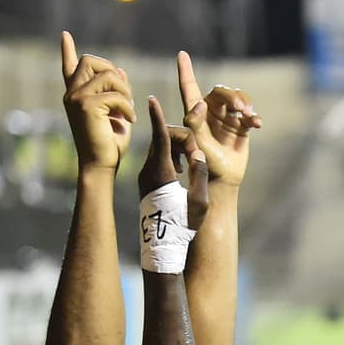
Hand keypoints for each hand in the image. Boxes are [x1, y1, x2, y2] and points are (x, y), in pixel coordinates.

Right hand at [60, 32, 134, 172]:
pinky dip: (128, 106)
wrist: (101, 165)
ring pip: (107, 74)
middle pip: (90, 60)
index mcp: (76, 95)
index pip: (68, 67)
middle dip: (113, 71)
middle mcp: (71, 93)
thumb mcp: (116, 113)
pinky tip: (130, 120)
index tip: (65, 35)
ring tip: (128, 110)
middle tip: (125, 94)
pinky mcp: (86, 105)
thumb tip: (120, 70)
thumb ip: (116, 92)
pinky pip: (115, 94)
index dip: (67, 50)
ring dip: (125, 90)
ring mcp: (76, 97)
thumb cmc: (109, 143)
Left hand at [139, 97, 209, 229]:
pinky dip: (170, 157)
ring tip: (187, 168)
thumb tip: (198, 153)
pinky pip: (156, 160)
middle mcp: (148, 171)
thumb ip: (199, 174)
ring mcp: (144, 176)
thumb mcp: (198, 201)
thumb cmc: (183, 225)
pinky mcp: (144, 181)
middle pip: (162, 140)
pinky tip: (180, 172)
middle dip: (181, 139)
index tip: (151, 98)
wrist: (162, 245)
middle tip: (194, 156)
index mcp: (162, 172)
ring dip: (176, 150)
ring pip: (159, 149)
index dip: (157, 116)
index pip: (160, 138)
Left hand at [177, 51, 261, 186]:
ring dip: (245, 103)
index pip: (189, 87)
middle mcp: (211, 111)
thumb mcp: (196, 143)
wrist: (223, 177)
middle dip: (232, 95)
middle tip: (241, 107)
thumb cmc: (205, 162)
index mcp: (195, 113)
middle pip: (221, 91)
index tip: (181, 55)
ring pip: (238, 98)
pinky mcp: (242, 126)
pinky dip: (254, 117)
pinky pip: (250, 114)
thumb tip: (200, 104)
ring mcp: (227, 118)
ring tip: (249, 116)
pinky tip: (256, 124)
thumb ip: (194, 123)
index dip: (185, 71)